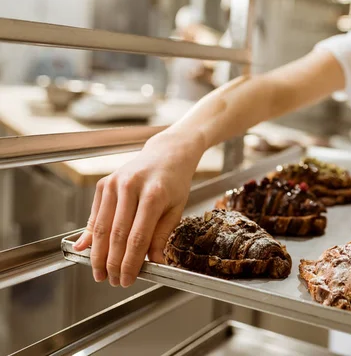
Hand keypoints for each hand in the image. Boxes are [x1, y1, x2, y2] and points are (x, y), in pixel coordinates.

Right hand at [73, 131, 202, 287]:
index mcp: (153, 194)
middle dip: (112, 262)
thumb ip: (162, 235)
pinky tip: (88, 251)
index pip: (138, 237)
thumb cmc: (175, 182)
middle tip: (113, 281)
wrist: (166, 153)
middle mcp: (130, 187)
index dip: (130, 262)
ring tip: (99, 273)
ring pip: (101, 226)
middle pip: (116, 234)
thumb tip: (154, 263)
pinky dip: (91, 235)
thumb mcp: (177, 208)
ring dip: (98, 254)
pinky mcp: (104, 184)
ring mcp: (114, 184)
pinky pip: (95, 215)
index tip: (128, 279)